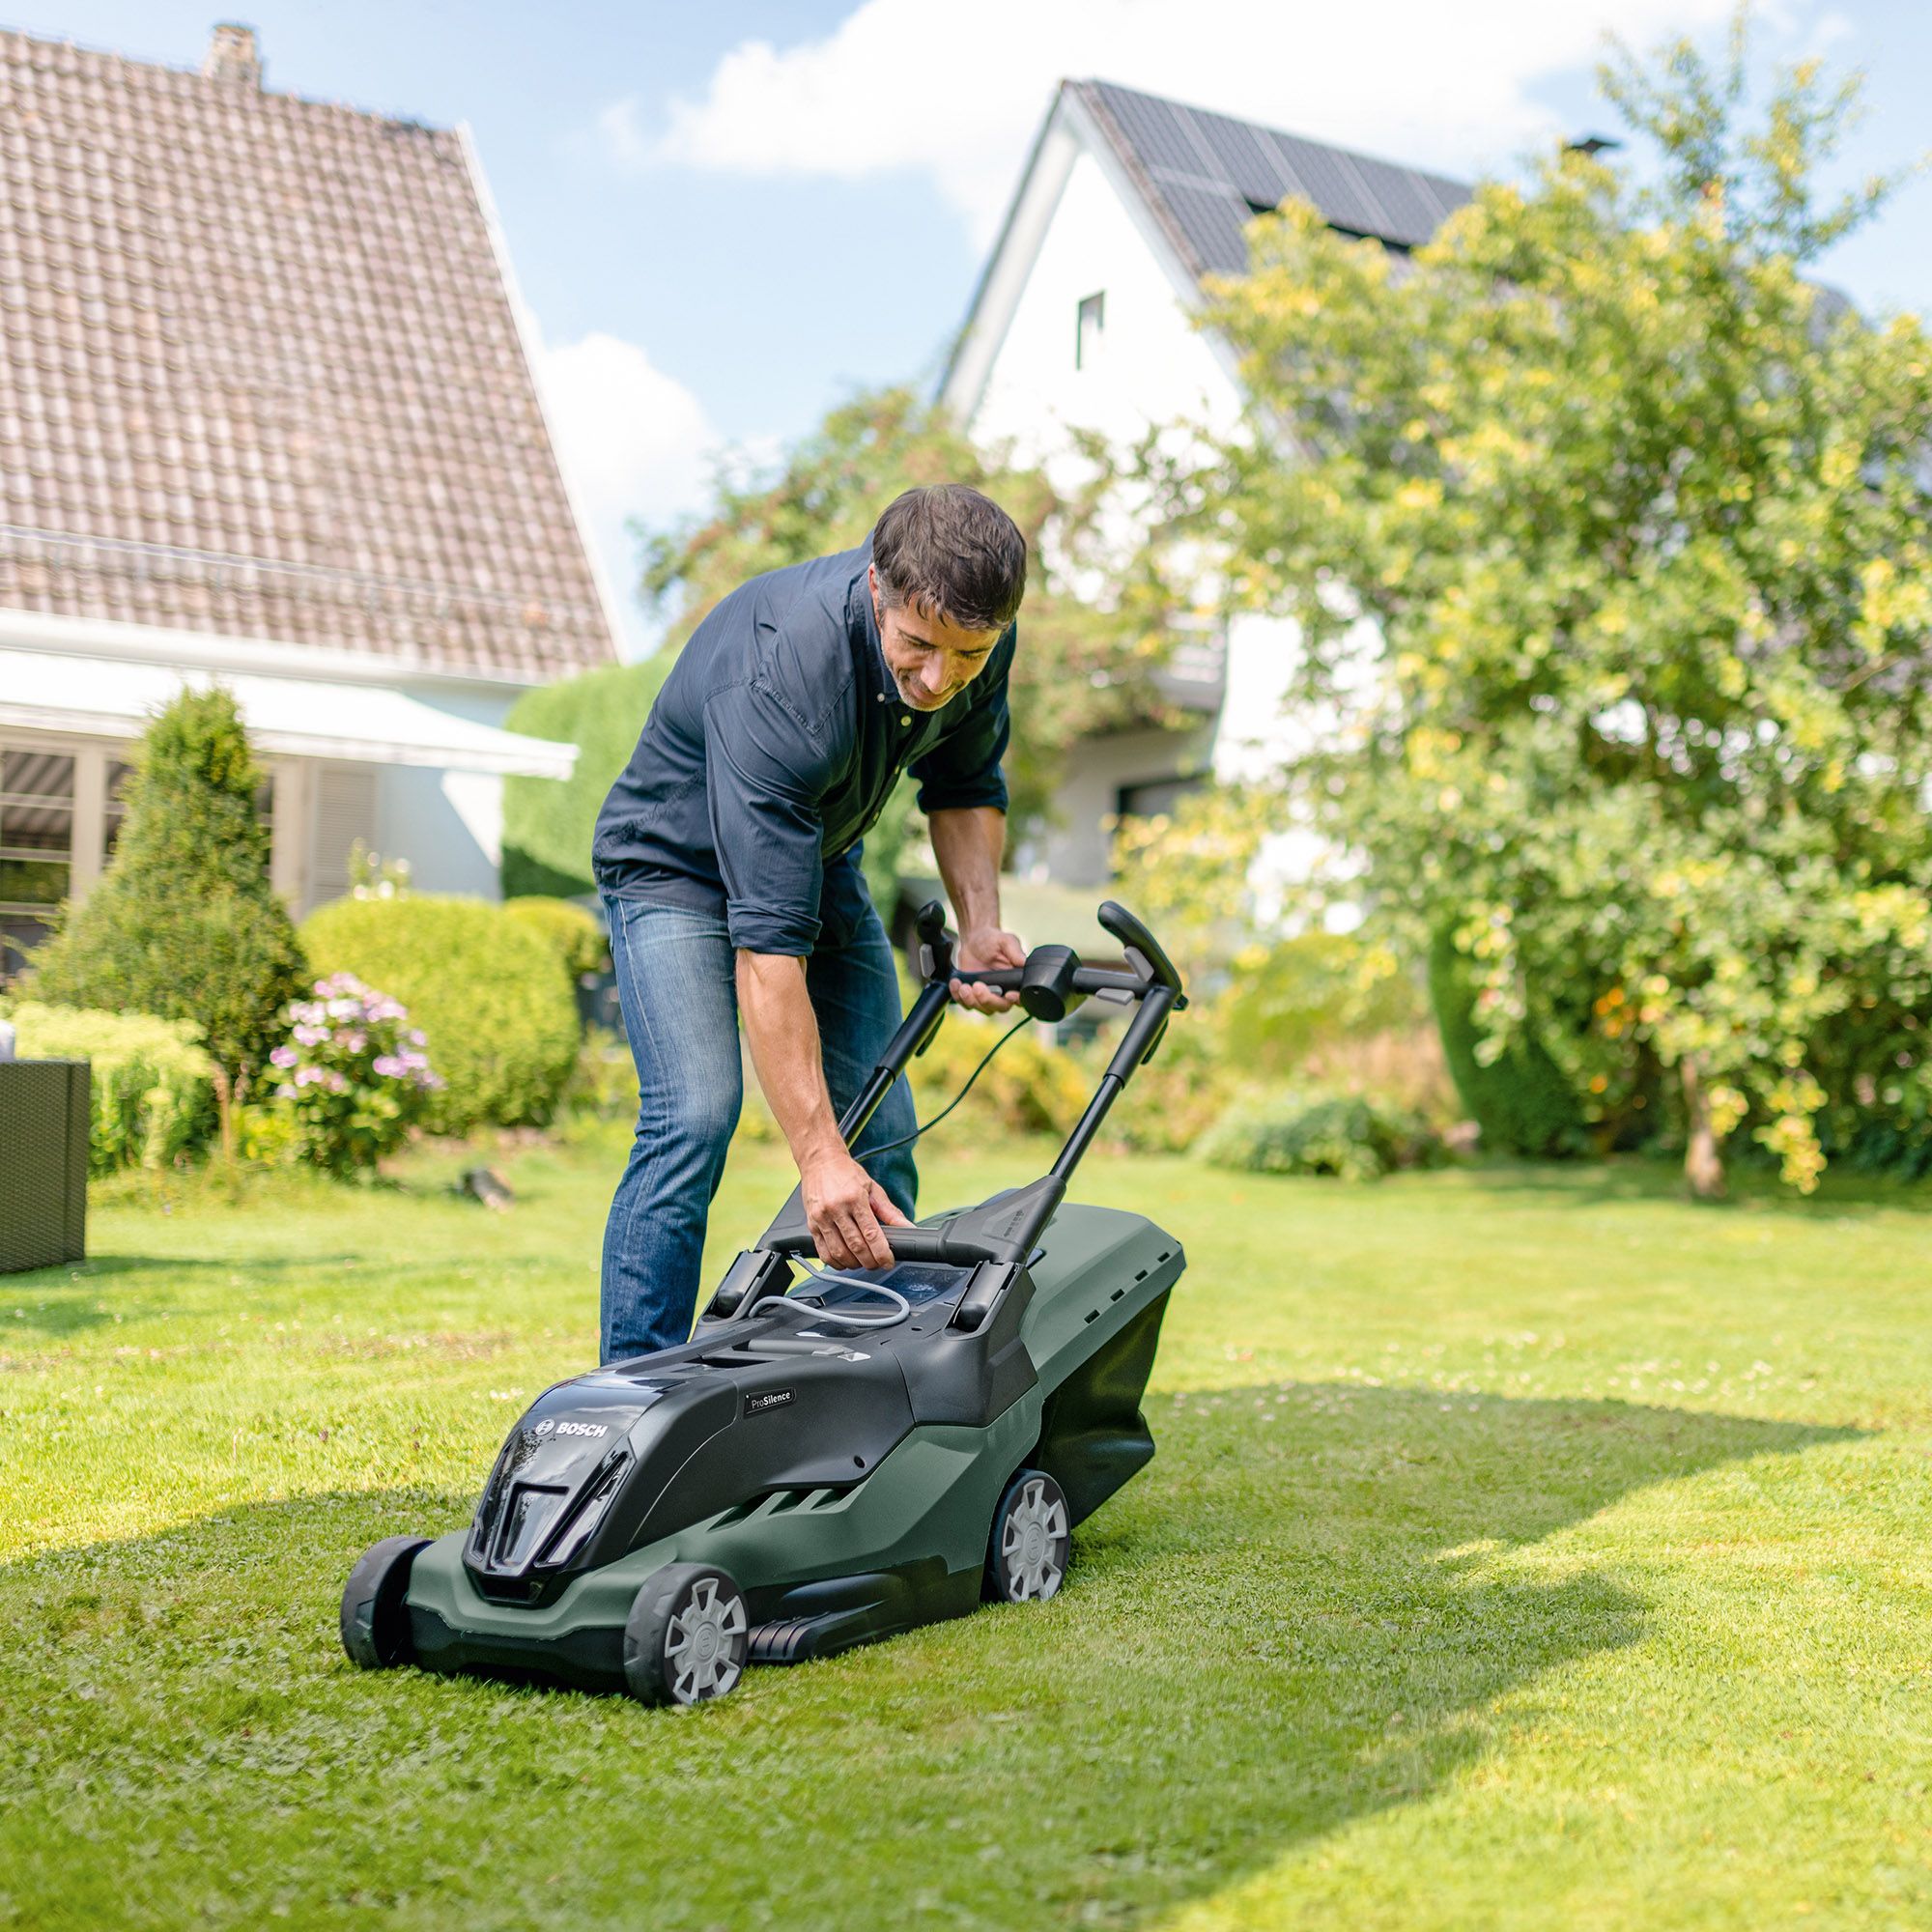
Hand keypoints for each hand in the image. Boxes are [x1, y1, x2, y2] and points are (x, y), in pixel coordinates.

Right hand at [800, 1147, 910, 1269]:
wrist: (820, 1160)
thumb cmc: (847, 1173)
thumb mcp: (873, 1188)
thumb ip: (890, 1212)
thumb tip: (907, 1228)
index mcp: (854, 1198)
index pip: (871, 1234)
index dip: (882, 1253)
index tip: (889, 1261)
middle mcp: (836, 1208)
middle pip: (856, 1246)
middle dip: (870, 1261)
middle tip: (878, 1263)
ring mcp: (821, 1218)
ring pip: (839, 1252)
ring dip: (854, 1264)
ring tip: (863, 1262)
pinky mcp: (811, 1224)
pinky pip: (823, 1252)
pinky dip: (836, 1263)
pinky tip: (845, 1261)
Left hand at [951, 925, 1025, 1012]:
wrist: (974, 940)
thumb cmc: (993, 940)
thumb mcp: (1006, 941)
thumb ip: (1015, 952)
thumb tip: (1024, 962)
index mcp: (1016, 981)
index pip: (1021, 997)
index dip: (1016, 999)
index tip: (1007, 994)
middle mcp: (1004, 991)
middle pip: (1001, 1007)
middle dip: (988, 1000)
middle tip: (977, 986)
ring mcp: (988, 995)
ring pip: (984, 1009)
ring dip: (972, 1001)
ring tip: (963, 986)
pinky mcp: (973, 996)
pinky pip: (967, 1005)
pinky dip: (959, 997)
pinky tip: (956, 984)